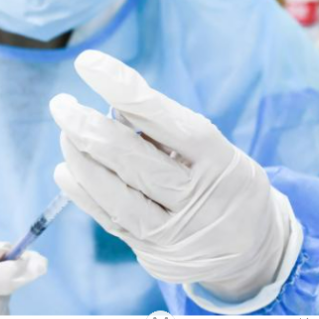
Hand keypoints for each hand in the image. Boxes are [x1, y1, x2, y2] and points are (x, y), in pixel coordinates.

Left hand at [49, 50, 298, 305]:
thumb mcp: (218, 153)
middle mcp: (198, 198)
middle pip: (131, 159)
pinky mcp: (154, 254)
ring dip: (80, 158)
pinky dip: (83, 192)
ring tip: (64, 133)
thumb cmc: (226, 184)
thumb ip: (169, 134)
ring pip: (115, 193)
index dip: (123, 89)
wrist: (258, 253)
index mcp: (219, 161)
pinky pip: (110, 220)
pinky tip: (65, 170)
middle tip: (61, 104)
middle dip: (88, 127)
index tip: (88, 64)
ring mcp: (175, 231)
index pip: (165, 119)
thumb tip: (111, 107)